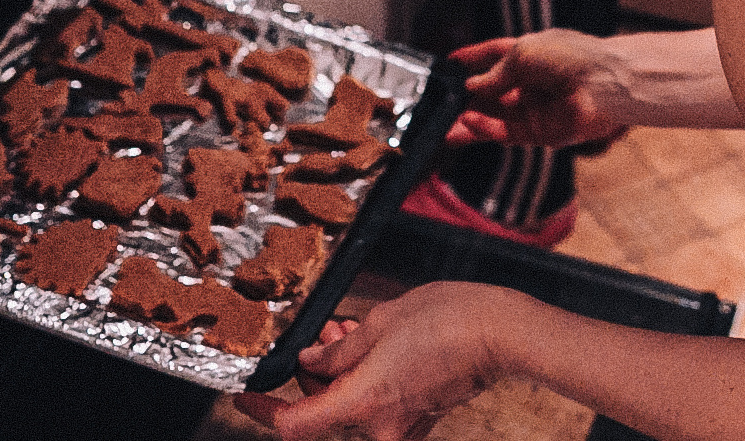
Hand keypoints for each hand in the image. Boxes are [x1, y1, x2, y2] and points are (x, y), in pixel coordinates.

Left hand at [234, 283, 516, 440]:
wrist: (499, 331)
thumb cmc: (447, 320)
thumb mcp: (378, 322)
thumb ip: (336, 350)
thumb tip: (310, 363)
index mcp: (362, 403)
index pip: (293, 425)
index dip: (262, 409)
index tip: (245, 394)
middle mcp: (380, 424)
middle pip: (322, 415)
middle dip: (309, 380)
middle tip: (313, 343)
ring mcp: (402, 424)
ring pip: (349, 410)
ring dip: (338, 378)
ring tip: (343, 335)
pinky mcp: (420, 417)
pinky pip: (377, 407)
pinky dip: (364, 383)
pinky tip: (367, 347)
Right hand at [446, 30, 630, 149]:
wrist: (606, 84)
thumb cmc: (573, 58)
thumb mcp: (523, 54)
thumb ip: (495, 74)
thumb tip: (472, 86)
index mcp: (530, 54)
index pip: (494, 55)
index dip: (472, 59)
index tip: (450, 64)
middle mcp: (531, 83)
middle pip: (491, 94)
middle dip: (466, 100)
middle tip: (441, 106)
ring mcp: (536, 109)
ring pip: (495, 119)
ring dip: (470, 121)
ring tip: (445, 124)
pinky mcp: (542, 133)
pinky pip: (507, 133)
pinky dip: (486, 129)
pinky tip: (469, 122)